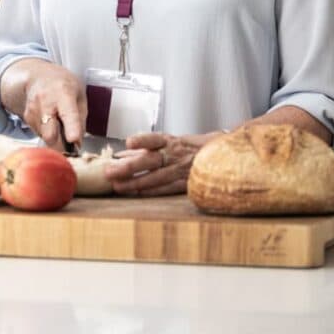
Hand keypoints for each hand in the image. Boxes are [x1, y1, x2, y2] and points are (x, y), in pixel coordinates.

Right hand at [0, 58, 86, 150]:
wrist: (38, 76)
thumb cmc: (63, 85)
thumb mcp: (80, 95)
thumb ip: (81, 119)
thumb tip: (77, 143)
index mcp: (64, 93)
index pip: (68, 113)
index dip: (71, 128)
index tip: (73, 139)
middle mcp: (46, 101)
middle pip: (50, 134)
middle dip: (61, 145)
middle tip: (69, 142)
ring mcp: (33, 109)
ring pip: (45, 137)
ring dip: (55, 138)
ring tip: (59, 123)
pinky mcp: (27, 117)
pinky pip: (39, 134)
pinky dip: (47, 133)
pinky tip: (50, 121)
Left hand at [104, 131, 219, 196]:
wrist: (224, 157)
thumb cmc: (194, 148)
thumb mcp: (173, 142)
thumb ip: (148, 148)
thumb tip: (123, 153)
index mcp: (173, 141)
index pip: (155, 139)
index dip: (142, 140)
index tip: (128, 142)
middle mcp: (177, 154)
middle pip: (151, 160)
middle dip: (129, 167)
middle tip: (109, 172)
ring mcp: (183, 170)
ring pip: (156, 177)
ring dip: (135, 183)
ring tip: (117, 186)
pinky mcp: (188, 184)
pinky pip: (167, 188)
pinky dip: (151, 191)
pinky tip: (137, 194)